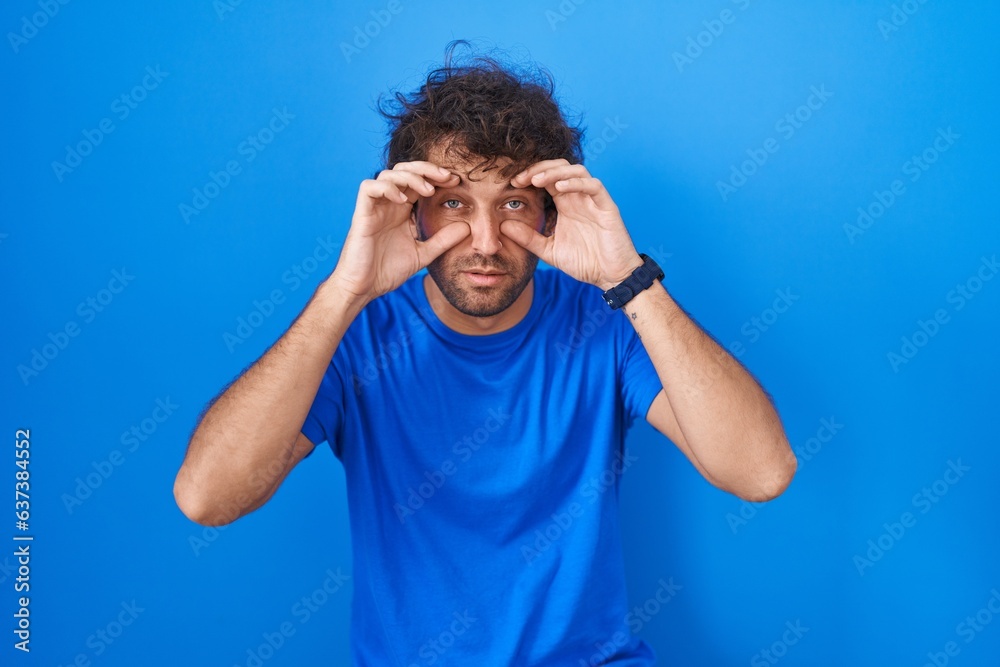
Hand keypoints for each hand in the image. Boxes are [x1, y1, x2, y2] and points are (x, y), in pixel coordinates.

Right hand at [331, 162, 469, 301]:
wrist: (364, 288)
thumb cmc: (387, 271)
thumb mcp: (423, 254)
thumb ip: (443, 240)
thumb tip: (467, 227)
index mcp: (402, 210)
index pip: (419, 181)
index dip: (436, 177)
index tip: (456, 181)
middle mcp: (388, 204)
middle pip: (404, 170)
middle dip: (426, 169)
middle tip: (446, 176)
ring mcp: (374, 208)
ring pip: (388, 174)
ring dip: (410, 177)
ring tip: (428, 191)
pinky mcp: (362, 214)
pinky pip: (369, 188)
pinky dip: (387, 188)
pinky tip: (402, 200)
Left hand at [501, 160, 642, 290]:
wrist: (610, 277)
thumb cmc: (584, 263)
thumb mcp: (549, 250)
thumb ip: (528, 238)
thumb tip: (503, 225)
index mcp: (565, 204)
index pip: (546, 179)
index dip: (529, 176)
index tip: (512, 183)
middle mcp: (578, 197)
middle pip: (559, 168)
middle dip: (538, 168)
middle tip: (520, 178)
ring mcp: (593, 200)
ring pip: (576, 170)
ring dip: (555, 171)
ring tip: (537, 180)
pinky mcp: (607, 207)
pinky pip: (593, 186)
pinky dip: (576, 182)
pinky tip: (560, 187)